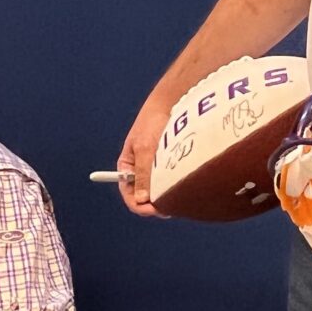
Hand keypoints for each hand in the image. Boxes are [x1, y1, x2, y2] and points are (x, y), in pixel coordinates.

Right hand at [116, 101, 170, 216]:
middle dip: (155, 203)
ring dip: (166, 196)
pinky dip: (174, 187)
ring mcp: (155, 167)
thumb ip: (142, 174)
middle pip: (144, 196)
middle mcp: (140, 170)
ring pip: (159, 190)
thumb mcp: (145, 148)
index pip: (128, 193)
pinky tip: (184, 187)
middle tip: (170, 208)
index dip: (138, 205)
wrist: (173, 101)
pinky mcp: (169, 164)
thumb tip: (141, 200)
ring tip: (178, 198)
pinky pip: (170, 181)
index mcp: (127, 166)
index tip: (153, 209)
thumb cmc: (154, 121)